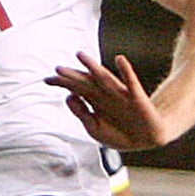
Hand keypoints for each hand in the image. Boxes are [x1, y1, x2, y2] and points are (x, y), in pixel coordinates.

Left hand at [53, 52, 168, 149]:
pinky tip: (120, 60)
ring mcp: (121, 95)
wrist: (147, 139)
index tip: (47, 80)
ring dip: (93, 67)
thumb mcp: (95, 128)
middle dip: (72, 76)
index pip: (76, 88)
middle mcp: (106, 94)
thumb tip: (68, 97)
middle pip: (86, 82)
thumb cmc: (120, 133)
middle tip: (57, 69)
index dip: (62, 83)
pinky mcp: (136, 98)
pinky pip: (131, 83)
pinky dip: (126, 71)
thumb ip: (81, 114)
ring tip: (80, 56)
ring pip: (104, 79)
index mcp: (95, 101)